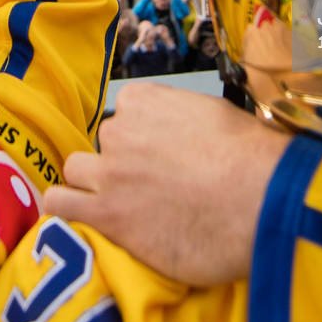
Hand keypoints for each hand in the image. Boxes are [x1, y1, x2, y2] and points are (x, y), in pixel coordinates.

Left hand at [42, 82, 290, 285]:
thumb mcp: (217, 115)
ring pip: (75, 171)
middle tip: (146, 188)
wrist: (260, 199)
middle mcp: (120, 132)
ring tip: (114, 205)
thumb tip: (185, 136)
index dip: (139, 140)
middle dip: (117, 164)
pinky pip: (61, 204)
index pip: (124, 115)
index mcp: (144, 101)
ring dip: (89, 186)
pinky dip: (66, 210)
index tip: (157, 158)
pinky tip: (82, 220)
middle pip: (102, 146)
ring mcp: (109, 173)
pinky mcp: (106, 215)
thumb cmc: (251, 157)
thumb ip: (183, 118)